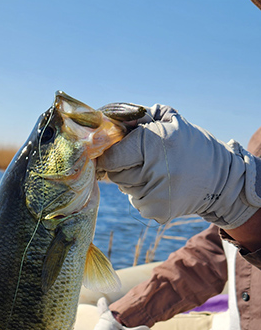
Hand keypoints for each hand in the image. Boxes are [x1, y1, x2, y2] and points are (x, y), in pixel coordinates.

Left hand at [97, 104, 260, 228]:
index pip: (111, 157)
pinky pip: (137, 203)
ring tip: (157, 174)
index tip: (119, 151)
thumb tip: (110, 122)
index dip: (112, 154)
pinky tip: (162, 188)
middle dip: (124, 167)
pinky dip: (144, 196)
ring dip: (135, 182)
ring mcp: (155, 195)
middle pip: (116, 174)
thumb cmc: (189, 144)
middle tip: (144, 161)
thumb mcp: (169, 119)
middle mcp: (153, 171)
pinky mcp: (157, 212)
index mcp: (154, 144)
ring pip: (125, 189)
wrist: (219, 179)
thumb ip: (139, 117)